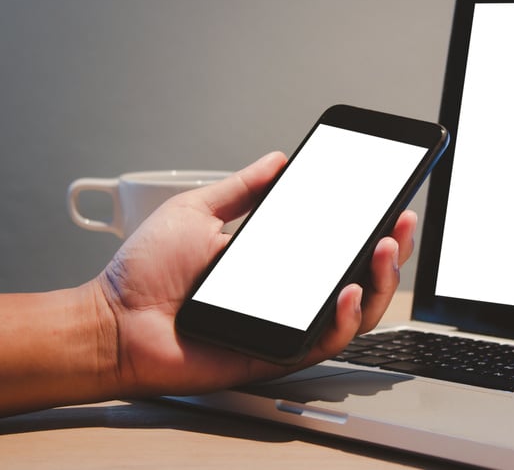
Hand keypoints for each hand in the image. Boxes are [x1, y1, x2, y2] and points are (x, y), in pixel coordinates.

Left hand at [92, 151, 415, 396]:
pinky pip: (327, 340)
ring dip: (381, 280)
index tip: (390, 198)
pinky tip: (348, 290)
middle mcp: (291, 293)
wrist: (113, 320)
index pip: (339, 244)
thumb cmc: (146, 275)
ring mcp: (288, 323)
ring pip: (357, 311)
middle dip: (393, 248)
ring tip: (383, 248)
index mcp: (278, 260)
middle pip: (362, 276)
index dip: (371, 225)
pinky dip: (346, 317)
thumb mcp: (198, 212)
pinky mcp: (279, 353)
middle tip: (400, 221)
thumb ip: (241, 188)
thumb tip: (277, 161)